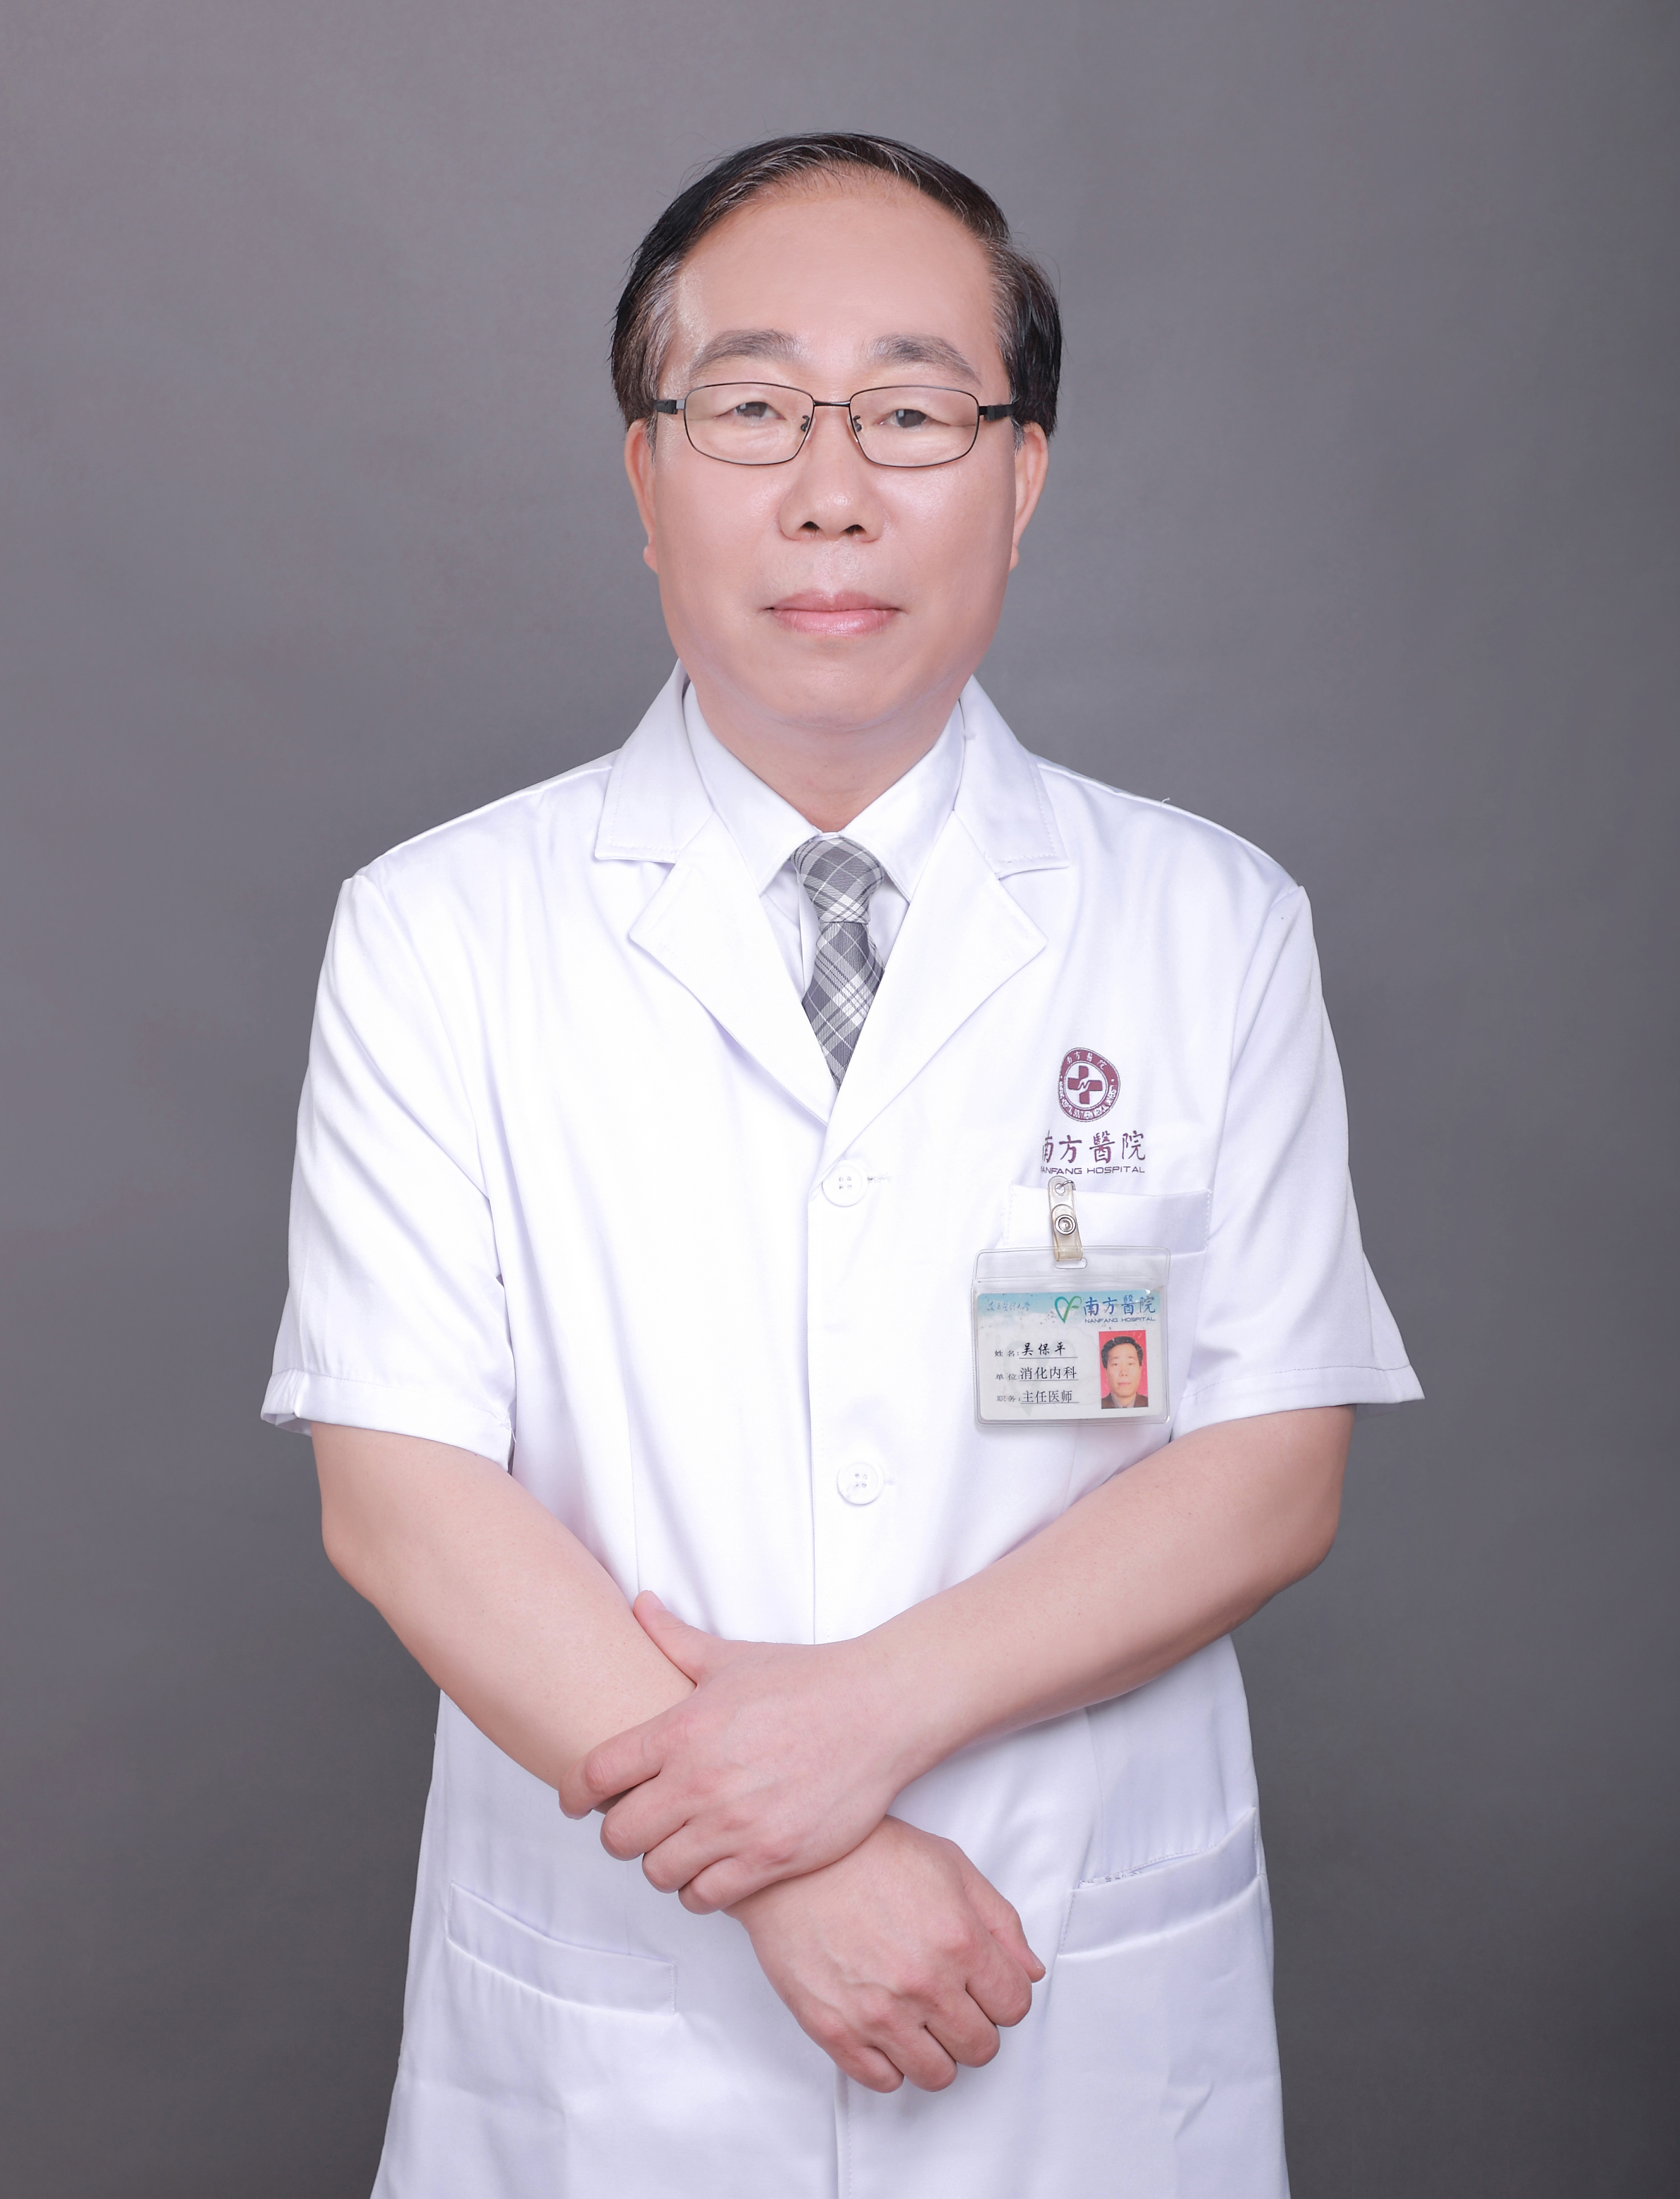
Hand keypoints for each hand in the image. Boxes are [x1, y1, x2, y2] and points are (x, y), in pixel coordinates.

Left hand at [560, 1594, 916, 1911]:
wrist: (878, 1711)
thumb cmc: (806, 1681)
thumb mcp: (731, 1656)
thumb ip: (674, 1638)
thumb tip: (639, 1604)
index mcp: (681, 1729)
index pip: (594, 1774)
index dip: (574, 1794)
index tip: (575, 1803)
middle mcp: (699, 1780)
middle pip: (618, 1835)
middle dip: (619, 1834)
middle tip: (636, 1826)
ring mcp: (734, 1825)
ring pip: (658, 1872)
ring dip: (660, 1863)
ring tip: (676, 1848)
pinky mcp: (769, 1858)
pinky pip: (705, 1897)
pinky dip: (699, 1890)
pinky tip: (711, 1869)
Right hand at [729, 1816, 1044, 2092]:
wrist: (792, 1861)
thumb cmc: (867, 1853)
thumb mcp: (950, 1865)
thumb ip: (1000, 1921)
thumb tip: (1029, 1971)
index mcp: (959, 1940)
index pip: (1014, 2006)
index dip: (1004, 1996)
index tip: (987, 1988)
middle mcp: (924, 1984)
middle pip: (981, 2047)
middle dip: (975, 2025)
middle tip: (953, 2001)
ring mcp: (878, 2014)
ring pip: (937, 2074)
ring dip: (937, 2050)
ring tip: (920, 2018)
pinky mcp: (835, 2031)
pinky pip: (883, 2080)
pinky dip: (891, 2062)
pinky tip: (886, 2029)